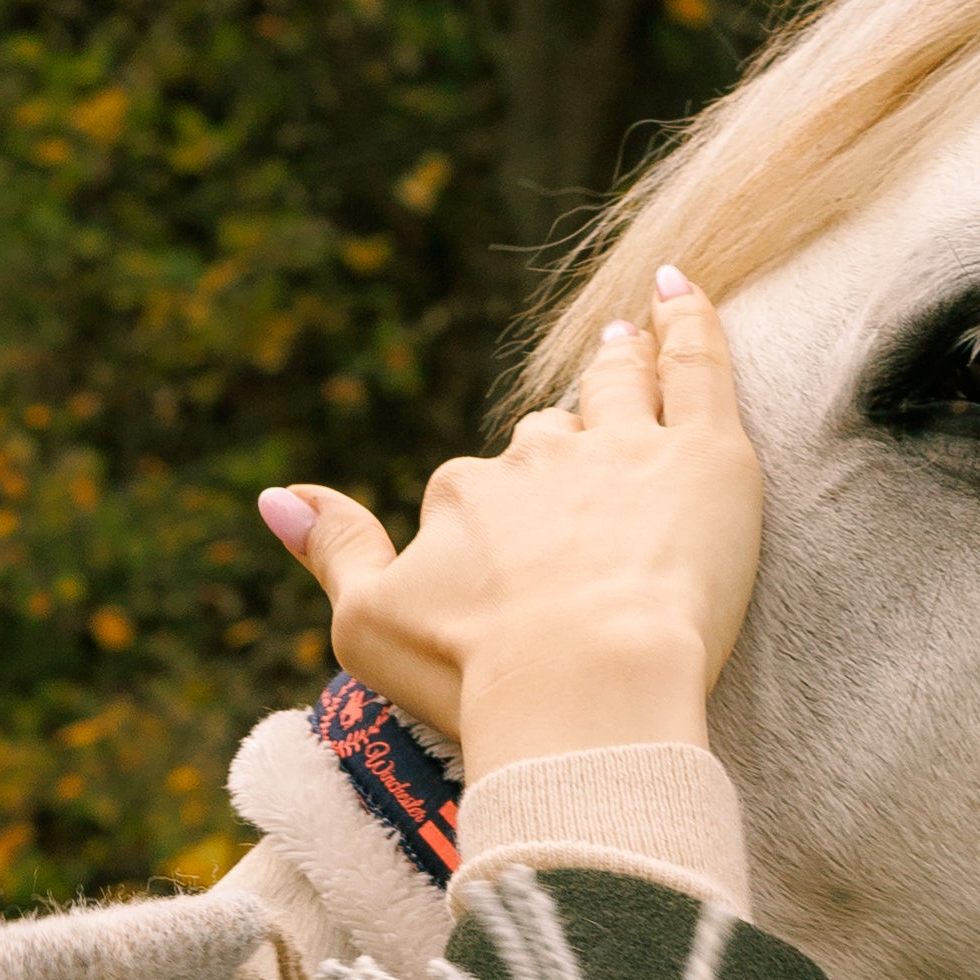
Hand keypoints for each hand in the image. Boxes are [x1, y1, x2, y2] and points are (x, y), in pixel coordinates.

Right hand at [257, 266, 760, 777]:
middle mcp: (536, 457)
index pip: (477, 491)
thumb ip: (332, 552)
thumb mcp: (367, 627)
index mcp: (463, 495)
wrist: (582, 688)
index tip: (510, 559)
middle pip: (549, 436)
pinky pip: (698, 363)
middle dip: (562, 441)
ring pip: (622, 389)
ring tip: (633, 340)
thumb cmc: (474, 676)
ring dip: (624, 362)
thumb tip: (275, 497)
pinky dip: (691, 321)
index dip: (493, 519)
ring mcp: (623, 449)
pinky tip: (682, 290)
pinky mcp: (703, 456)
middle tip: (583, 437)